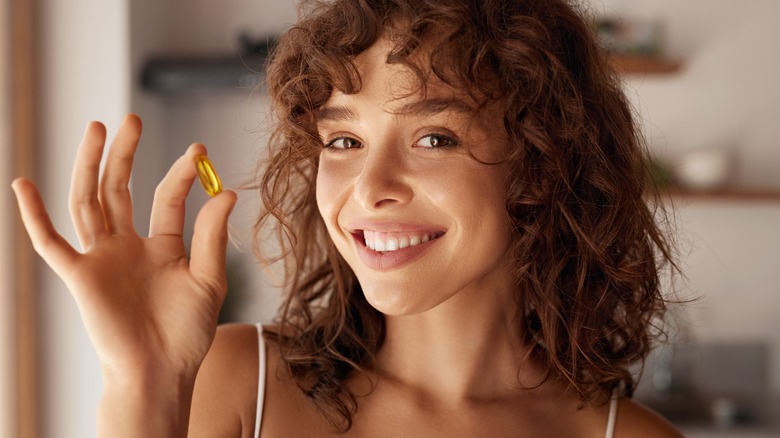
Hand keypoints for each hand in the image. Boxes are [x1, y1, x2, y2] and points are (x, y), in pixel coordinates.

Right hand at [12, 114, 236, 382]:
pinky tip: (23, 185)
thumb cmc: (187, 331)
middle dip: (125, 154)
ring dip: (88, 166)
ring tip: (97, 129)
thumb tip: (228, 191)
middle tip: (131, 118)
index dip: (182, 173)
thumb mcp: (209, 278)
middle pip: (120, 189)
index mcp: (161, 246)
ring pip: (88, 201)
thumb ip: (212, 235)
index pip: (166, 197)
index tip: (200, 151)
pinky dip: (33, 216)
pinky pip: (50, 243)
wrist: (162, 370)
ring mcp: (101, 258)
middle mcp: (127, 246)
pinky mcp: (79, 276)